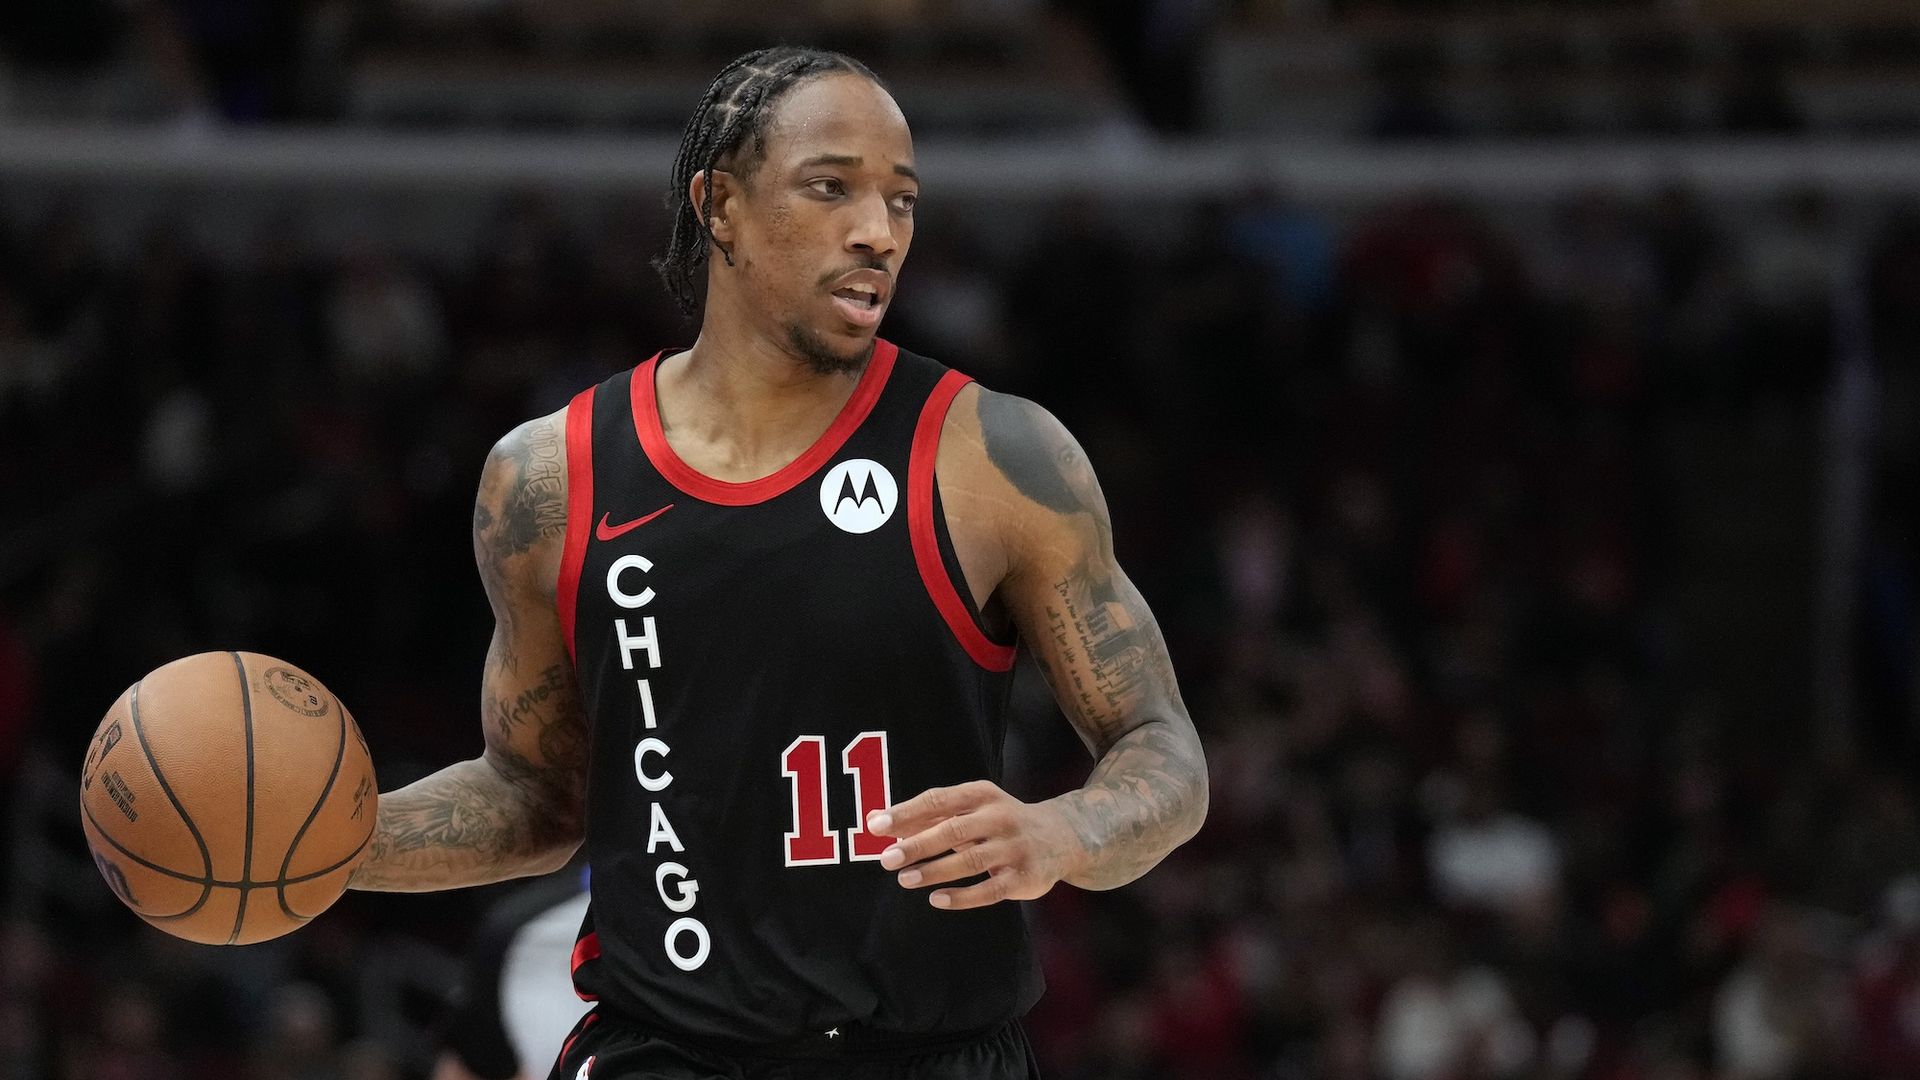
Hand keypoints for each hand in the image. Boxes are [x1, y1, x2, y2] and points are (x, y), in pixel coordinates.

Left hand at [867, 780, 1085, 909]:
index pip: (939, 800)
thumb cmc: (1002, 822)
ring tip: (905, 879)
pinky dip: (962, 897)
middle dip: (917, 844)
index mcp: (982, 795)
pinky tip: (937, 899)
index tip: (876, 825)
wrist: (1062, 837)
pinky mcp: (1023, 878)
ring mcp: (1013, 848)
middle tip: (886, 858)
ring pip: (970, 861)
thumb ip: (928, 816)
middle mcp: (1000, 817)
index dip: (906, 812)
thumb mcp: (972, 809)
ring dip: (934, 870)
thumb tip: (878, 821)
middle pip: (953, 830)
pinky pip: (989, 891)